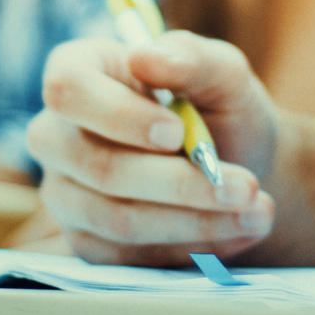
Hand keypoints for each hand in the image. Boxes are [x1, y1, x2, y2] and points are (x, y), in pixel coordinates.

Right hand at [27, 31, 279, 266]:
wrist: (240, 165)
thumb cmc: (220, 107)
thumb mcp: (224, 73)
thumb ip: (192, 58)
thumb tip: (146, 58)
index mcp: (79, 72)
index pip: (68, 89)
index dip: (118, 115)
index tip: (176, 132)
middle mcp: (57, 134)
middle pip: (98, 167)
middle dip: (179, 184)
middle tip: (247, 187)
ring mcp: (66, 192)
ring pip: (118, 219)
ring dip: (196, 220)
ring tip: (257, 210)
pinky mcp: (87, 241)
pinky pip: (132, 256)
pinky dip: (194, 246)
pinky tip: (240, 229)